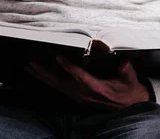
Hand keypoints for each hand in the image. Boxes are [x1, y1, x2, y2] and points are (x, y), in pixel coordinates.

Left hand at [26, 56, 151, 109]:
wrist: (128, 103)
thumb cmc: (128, 88)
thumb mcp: (130, 78)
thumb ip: (126, 70)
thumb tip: (123, 62)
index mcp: (97, 88)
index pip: (80, 77)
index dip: (69, 67)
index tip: (59, 57)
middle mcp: (84, 93)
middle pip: (61, 83)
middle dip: (45, 72)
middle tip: (32, 62)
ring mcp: (79, 95)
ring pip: (57, 86)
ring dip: (43, 76)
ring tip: (29, 67)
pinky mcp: (77, 95)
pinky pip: (59, 88)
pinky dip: (48, 81)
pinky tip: (40, 75)